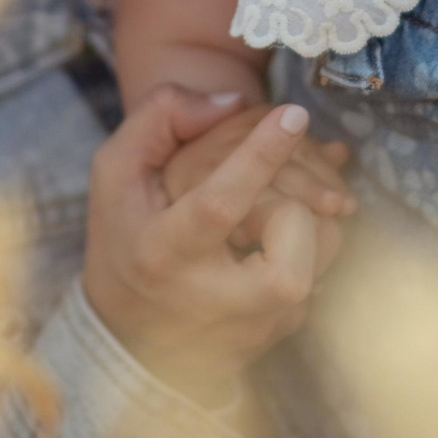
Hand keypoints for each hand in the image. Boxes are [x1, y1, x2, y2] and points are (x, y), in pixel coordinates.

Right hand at [81, 87, 335, 402]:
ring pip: (319, 263)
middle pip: (288, 247)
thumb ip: (161, 118)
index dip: (260, 156)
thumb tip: (235, 101)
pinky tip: (283, 241)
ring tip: (279, 211)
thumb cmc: (124, 238)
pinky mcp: (278, 335)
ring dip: (312, 221)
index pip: (219, 204)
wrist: (126, 335)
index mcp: (163, 251)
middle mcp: (208, 298)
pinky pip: (322, 281)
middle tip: (277, 193)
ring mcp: (250, 325)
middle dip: (297, 201)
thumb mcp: (116, 173)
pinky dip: (312, 248)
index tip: (293, 114)